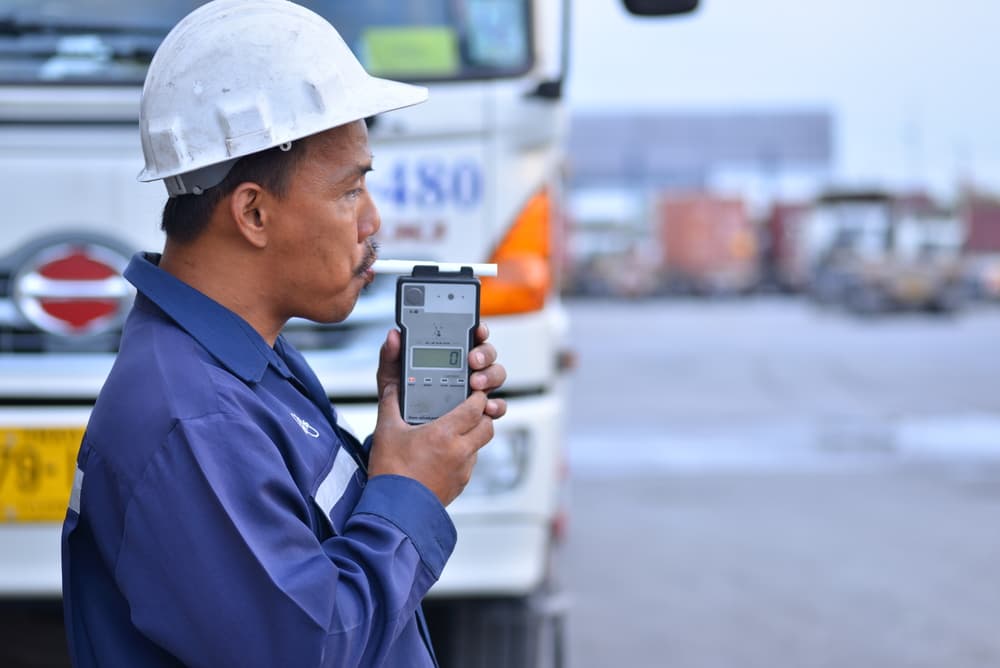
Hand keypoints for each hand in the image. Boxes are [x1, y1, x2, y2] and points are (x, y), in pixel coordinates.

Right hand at [370, 325, 506, 505]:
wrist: (394, 511)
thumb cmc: (389, 472)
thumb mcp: (386, 430)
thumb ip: (391, 399)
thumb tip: (391, 379)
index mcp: (444, 434)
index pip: (477, 407)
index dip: (478, 396)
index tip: (473, 389)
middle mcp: (460, 452)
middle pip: (486, 425)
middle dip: (482, 414)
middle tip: (469, 406)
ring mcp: (463, 470)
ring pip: (480, 444)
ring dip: (473, 434)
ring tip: (456, 428)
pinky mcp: (460, 484)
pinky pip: (470, 463)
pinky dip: (464, 453)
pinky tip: (445, 451)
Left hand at [374, 324, 506, 419]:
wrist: (401, 430)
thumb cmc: (401, 396)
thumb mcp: (392, 375)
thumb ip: (391, 355)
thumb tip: (393, 336)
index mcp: (449, 353)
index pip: (468, 334)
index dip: (477, 329)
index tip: (476, 329)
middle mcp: (467, 368)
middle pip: (487, 353)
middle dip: (483, 354)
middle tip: (472, 361)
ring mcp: (476, 388)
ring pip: (495, 375)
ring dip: (489, 377)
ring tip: (475, 384)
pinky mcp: (480, 411)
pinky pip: (496, 405)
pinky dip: (496, 406)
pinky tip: (487, 408)